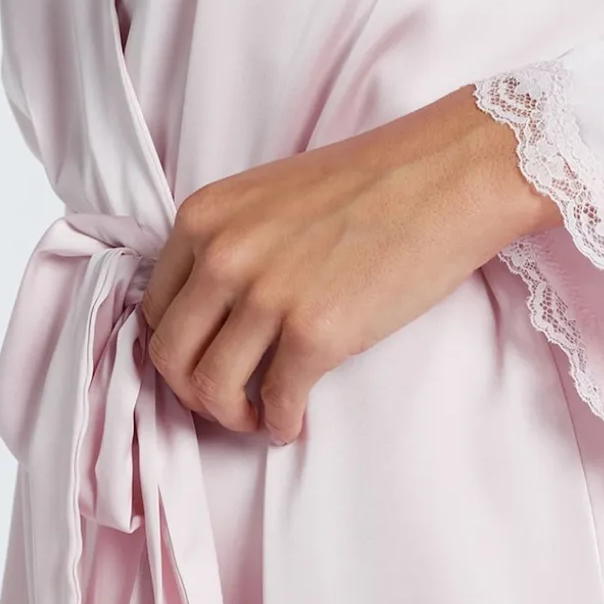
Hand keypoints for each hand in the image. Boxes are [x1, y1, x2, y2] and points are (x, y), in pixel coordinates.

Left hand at [140, 84, 560, 443]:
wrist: (447, 178)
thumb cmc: (374, 185)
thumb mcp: (271, 198)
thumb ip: (233, 244)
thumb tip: (220, 313)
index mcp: (204, 217)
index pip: (156, 308)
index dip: (178, 350)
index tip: (207, 365)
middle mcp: (222, 255)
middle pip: (171, 357)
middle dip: (195, 394)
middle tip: (230, 404)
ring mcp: (266, 296)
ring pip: (212, 389)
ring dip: (234, 417)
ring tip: (263, 417)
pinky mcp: (314, 334)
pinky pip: (276, 403)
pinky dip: (281, 424)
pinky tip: (295, 422)